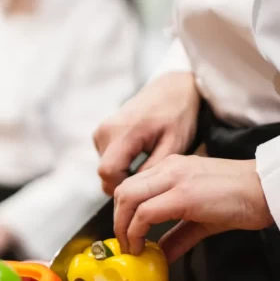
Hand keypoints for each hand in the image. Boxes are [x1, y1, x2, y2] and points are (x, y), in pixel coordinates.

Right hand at [94, 72, 200, 195]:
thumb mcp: (174, 145)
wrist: (172, 89)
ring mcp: (101, 130)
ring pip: (105, 167)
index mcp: (123, 132)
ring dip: (123, 173)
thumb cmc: (177, 115)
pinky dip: (121, 164)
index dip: (124, 187)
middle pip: (105, 173)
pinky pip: (107, 158)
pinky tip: (140, 157)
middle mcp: (106, 130)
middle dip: (125, 182)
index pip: (108, 172)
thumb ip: (153, 169)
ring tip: (148, 165)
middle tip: (151, 181)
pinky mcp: (102, 132)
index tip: (145, 189)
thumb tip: (136, 191)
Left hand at [113, 155, 272, 259]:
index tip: (126, 237)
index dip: (122, 214)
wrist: (270, 189)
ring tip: (132, 248)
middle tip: (125, 245)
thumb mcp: (202, 218)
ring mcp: (175, 178)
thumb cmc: (242, 200)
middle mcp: (168, 168)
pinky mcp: (184, 195)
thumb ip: (178, 235)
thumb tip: (160, 255)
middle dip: (117, 222)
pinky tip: (145, 248)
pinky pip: (146, 212)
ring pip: (128, 198)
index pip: (131, 186)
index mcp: (171, 168)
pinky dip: (138, 232)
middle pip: (122, 191)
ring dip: (124, 228)